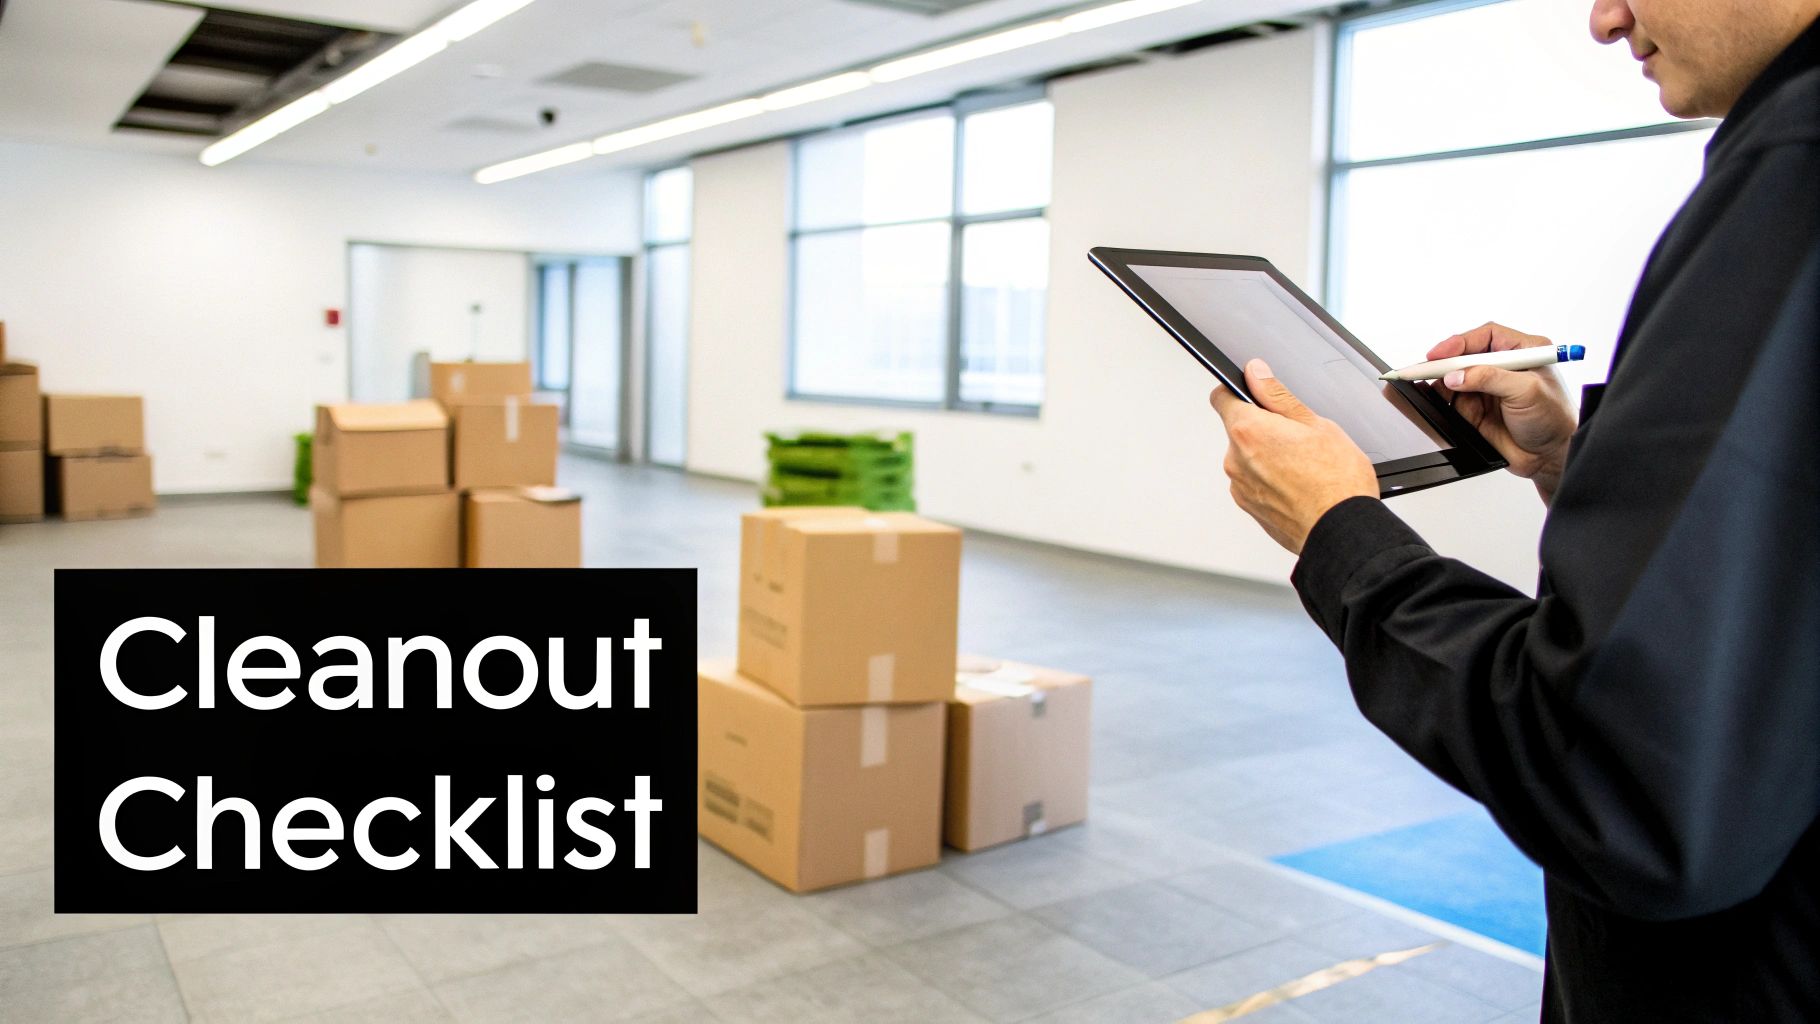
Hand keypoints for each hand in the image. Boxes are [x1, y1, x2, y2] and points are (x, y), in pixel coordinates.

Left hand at [1209, 359, 1378, 554]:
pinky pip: (1255, 484)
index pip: (1221, 397)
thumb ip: (1277, 395)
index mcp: (1248, 431)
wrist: (1342, 530)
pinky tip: (1299, 485)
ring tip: (1304, 466)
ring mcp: (1240, 487)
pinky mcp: (1249, 508)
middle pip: (1240, 430)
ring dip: (1268, 456)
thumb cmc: (1336, 481)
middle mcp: (1235, 460)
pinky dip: (1272, 481)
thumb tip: (1256, 372)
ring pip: (1249, 458)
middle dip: (1263, 429)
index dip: (1238, 391)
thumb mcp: (1314, 423)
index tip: (1253, 392)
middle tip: (1298, 437)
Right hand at [1429, 323, 1577, 501]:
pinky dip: (1439, 398)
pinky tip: (1433, 398)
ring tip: (1429, 385)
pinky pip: (1451, 398)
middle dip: (1445, 361)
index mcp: (1523, 351)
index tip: (1442, 354)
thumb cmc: (1554, 419)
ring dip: (1441, 380)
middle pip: (1465, 354)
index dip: (1461, 342)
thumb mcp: (1526, 391)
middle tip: (1425, 368)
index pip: (1486, 337)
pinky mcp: (1476, 408)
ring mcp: (1488, 388)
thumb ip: (1490, 379)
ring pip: (1454, 376)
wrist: (1550, 457)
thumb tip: (1456, 376)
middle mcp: (1503, 367)